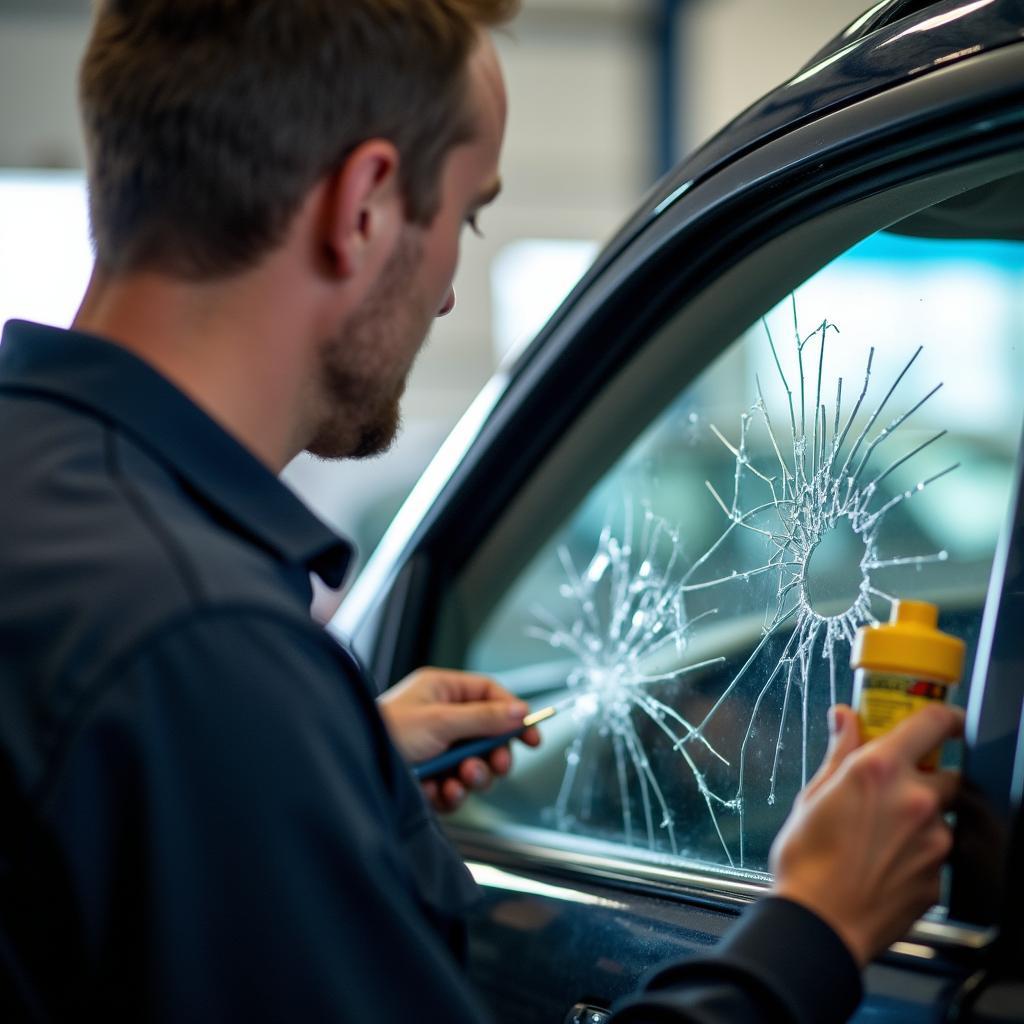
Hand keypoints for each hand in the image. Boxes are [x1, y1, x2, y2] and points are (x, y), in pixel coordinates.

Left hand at [378, 667, 541, 811]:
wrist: (357, 770)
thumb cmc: (387, 732)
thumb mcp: (440, 721)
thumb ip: (483, 718)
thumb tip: (520, 711)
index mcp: (443, 692)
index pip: (490, 696)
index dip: (513, 713)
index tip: (530, 735)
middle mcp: (442, 718)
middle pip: (488, 735)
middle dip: (493, 754)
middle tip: (496, 764)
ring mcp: (437, 749)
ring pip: (476, 764)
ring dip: (474, 776)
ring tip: (459, 778)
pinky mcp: (431, 778)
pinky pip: (458, 787)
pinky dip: (454, 793)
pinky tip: (441, 792)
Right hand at [770, 703, 962, 967]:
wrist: (820, 925)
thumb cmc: (807, 861)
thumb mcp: (814, 794)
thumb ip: (839, 752)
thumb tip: (844, 718)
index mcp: (880, 770)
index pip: (933, 721)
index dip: (943, 715)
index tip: (942, 718)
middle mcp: (916, 799)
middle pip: (947, 773)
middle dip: (927, 776)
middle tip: (895, 787)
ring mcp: (934, 841)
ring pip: (943, 816)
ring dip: (921, 817)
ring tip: (880, 834)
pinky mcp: (938, 876)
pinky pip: (936, 853)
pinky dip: (918, 852)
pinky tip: (884, 861)